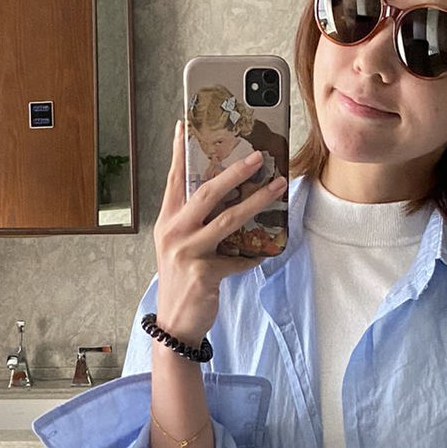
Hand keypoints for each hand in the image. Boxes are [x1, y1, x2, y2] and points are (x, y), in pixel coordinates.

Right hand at [154, 121, 287, 343]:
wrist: (175, 323)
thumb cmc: (182, 280)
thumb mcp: (180, 246)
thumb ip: (196, 222)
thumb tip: (231, 198)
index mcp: (167, 222)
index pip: (175, 179)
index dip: (181, 152)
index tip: (185, 124)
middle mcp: (174, 233)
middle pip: (207, 193)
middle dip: (235, 171)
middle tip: (258, 156)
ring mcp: (187, 253)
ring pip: (228, 221)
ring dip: (257, 202)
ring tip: (278, 187)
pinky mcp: (203, 273)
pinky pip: (238, 259)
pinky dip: (253, 256)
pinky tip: (264, 253)